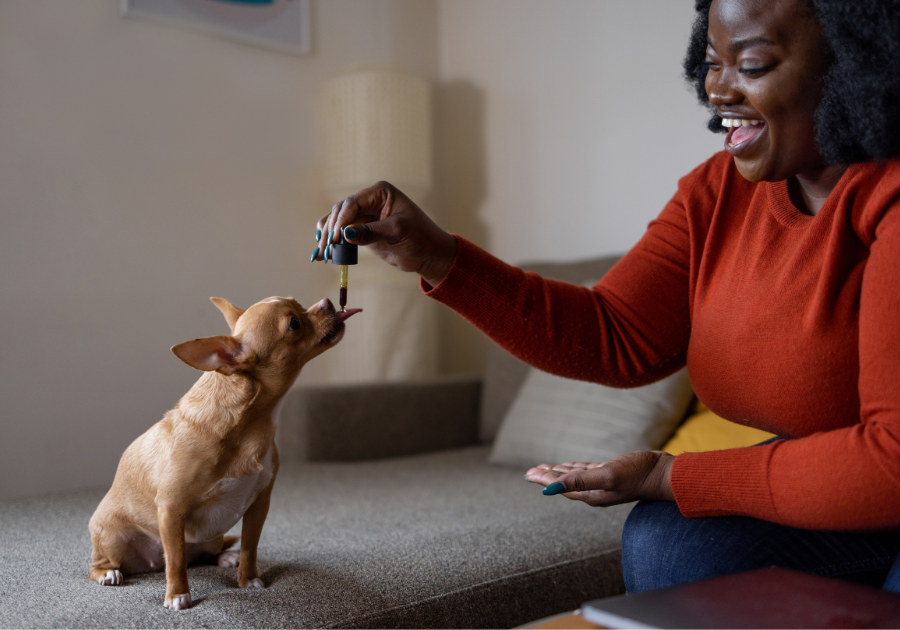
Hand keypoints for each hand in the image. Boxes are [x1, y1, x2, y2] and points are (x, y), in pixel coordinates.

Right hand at [313, 182, 457, 287]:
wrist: (429, 254)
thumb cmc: (421, 236)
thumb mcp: (397, 231)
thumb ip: (371, 232)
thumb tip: (346, 234)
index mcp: (380, 192)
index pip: (352, 203)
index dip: (341, 220)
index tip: (335, 238)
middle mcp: (369, 201)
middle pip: (341, 212)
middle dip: (332, 230)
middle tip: (327, 248)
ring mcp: (364, 216)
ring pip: (337, 223)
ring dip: (328, 237)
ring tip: (321, 253)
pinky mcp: (362, 231)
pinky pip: (342, 235)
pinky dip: (333, 243)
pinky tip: (323, 253)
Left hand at [524, 451, 675, 506]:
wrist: (663, 473)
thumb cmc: (638, 475)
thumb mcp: (607, 475)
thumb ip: (580, 481)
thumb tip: (551, 488)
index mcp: (591, 494)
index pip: (561, 487)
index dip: (544, 480)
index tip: (528, 474)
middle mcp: (595, 491)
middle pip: (565, 483)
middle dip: (547, 477)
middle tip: (530, 471)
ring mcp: (604, 483)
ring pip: (575, 477)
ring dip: (559, 472)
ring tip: (544, 469)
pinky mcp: (612, 474)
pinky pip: (587, 472)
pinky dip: (575, 468)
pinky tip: (569, 465)